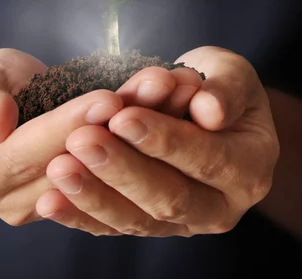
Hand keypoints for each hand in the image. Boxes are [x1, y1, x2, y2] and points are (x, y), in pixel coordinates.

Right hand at [0, 48, 203, 225]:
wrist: (4, 111)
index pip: (28, 153)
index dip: (68, 125)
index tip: (107, 99)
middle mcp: (15, 201)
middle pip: (76, 165)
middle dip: (120, 125)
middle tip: (159, 88)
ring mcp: (52, 204)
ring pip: (107, 170)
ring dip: (148, 128)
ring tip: (177, 91)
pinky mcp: (85, 196)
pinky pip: (122, 171)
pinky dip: (152, 138)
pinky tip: (180, 107)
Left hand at [36, 46, 278, 236]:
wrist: (208, 111)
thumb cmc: (219, 87)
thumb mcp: (232, 74)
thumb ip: (226, 90)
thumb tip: (211, 110)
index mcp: (250, 168)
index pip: (206, 158)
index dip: (164, 139)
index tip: (122, 117)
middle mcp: (221, 206)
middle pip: (169, 197)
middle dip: (122, 169)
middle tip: (82, 141)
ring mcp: (184, 223)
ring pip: (137, 220)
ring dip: (95, 195)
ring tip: (60, 169)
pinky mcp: (151, 227)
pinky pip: (115, 226)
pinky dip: (81, 215)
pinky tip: (51, 202)